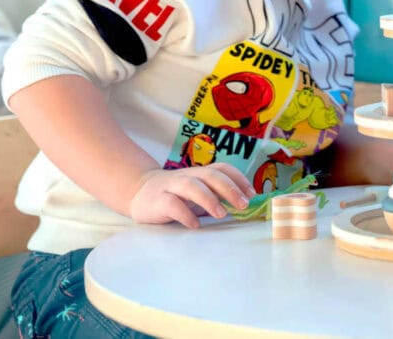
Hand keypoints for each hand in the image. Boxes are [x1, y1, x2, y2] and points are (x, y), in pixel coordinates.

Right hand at [130, 163, 256, 228]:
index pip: (222, 168)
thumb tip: (244, 203)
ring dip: (209, 199)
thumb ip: (217, 194)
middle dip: (229, 189)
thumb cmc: (177, 194)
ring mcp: (172, 186)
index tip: (252, 194)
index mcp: (200, 173)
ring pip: (192, 186)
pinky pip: (172, 204)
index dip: (238, 179)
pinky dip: (185, 214)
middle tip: (243, 205)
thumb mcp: (199, 191)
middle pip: (211, 175)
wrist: (140, 191)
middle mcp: (188, 176)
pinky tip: (195, 224)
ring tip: (222, 214)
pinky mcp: (158, 200)